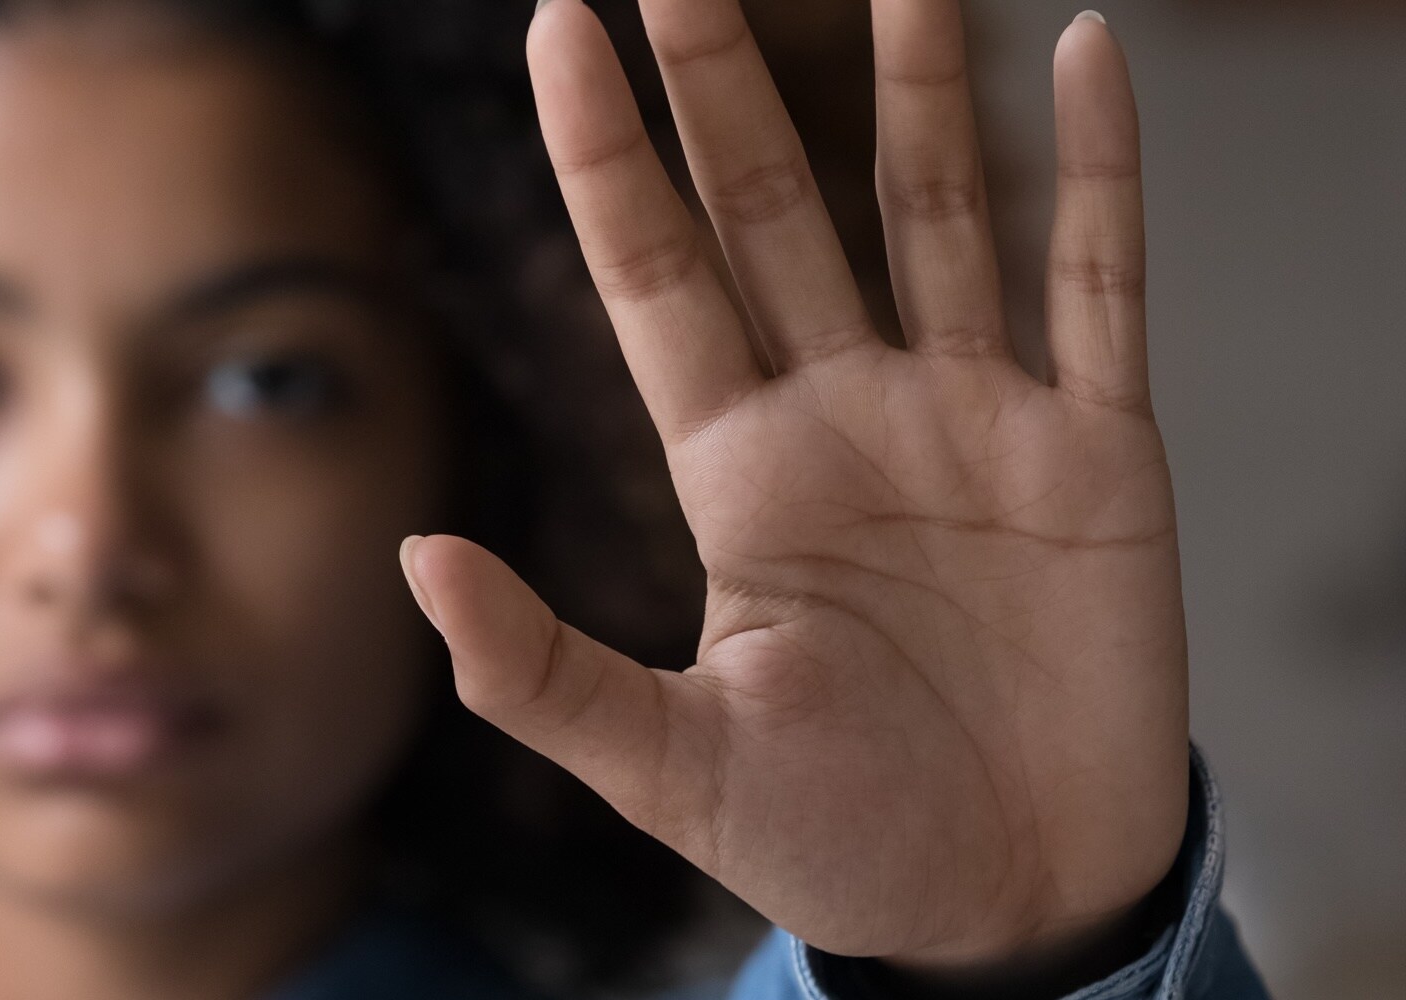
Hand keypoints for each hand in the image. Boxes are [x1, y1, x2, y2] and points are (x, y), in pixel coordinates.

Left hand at [398, 0, 1187, 974]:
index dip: (610, 155)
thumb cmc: (837, 846)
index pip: (656, 274)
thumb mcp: (669, 767)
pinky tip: (1080, 56)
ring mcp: (972, 420)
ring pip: (937, 212)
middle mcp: (847, 417)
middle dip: (732, 85)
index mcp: (739, 474)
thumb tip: (411, 559)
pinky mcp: (1095, 452)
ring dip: (918, 86)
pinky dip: (1100, 172)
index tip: (562, 29)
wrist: (1010, 907)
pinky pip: (1097, 282)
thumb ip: (539, 669)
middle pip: (779, 209)